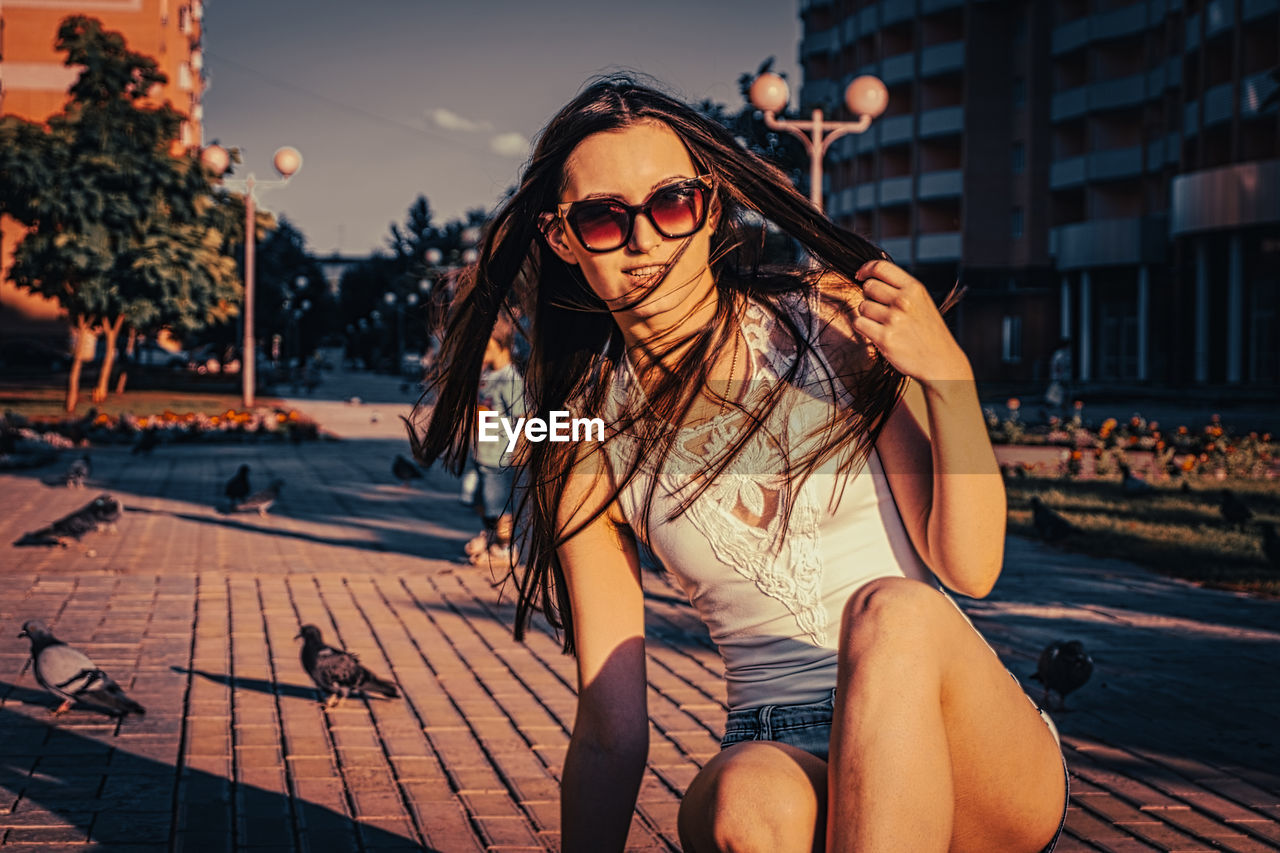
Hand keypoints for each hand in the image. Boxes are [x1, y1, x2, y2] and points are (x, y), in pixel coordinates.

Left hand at [851, 260, 971, 385]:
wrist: (940, 361)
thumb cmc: (928, 332)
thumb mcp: (922, 302)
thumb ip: (900, 288)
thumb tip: (870, 278)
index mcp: (914, 288)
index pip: (881, 267)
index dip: (866, 269)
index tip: (860, 275)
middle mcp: (904, 301)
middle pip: (868, 287)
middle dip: (870, 296)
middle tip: (881, 309)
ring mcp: (894, 319)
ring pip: (862, 306)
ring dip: (868, 315)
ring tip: (884, 324)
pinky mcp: (884, 338)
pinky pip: (859, 323)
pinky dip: (864, 328)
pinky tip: (877, 333)